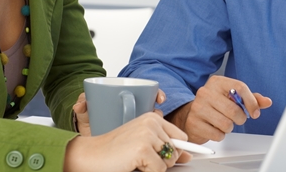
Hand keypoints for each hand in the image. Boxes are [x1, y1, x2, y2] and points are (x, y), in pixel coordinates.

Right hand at [63, 112, 192, 171]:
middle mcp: (151, 123)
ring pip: (169, 161)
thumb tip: (188, 156)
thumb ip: (165, 149)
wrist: (90, 156)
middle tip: (141, 160)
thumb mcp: (143, 147)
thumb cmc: (113, 152)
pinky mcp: (142, 149)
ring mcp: (147, 134)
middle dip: (163, 161)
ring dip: (155, 168)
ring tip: (136, 161)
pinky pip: (159, 170)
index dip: (181, 150)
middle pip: (176, 151)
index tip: (195, 154)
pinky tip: (132, 165)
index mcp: (152, 119)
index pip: (181, 136)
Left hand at [73, 89, 167, 134]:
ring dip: (157, 128)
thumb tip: (80, 106)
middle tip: (158, 114)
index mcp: (127, 97)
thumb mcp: (86, 111)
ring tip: (152, 131)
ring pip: (153, 126)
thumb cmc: (90, 117)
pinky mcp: (134, 139)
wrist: (86, 135)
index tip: (160, 98)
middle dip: (159, 112)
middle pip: (154, 110)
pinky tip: (148, 145)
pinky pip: (147, 140)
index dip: (158, 94)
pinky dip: (150, 143)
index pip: (148, 92)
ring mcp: (135, 125)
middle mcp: (135, 110)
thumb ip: (82, 104)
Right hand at [166, 75, 271, 143]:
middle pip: (234, 109)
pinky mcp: (194, 123)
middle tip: (236, 119)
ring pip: (226, 124)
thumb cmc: (216, 105)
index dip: (251, 102)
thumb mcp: (233, 97)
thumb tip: (267, 101)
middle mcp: (205, 92)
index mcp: (217, 82)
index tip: (255, 112)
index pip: (239, 87)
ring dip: (229, 127)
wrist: (191, 115)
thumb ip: (251, 99)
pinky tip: (214, 128)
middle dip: (240, 118)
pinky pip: (217, 135)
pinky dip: (220, 135)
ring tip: (223, 122)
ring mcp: (198, 107)